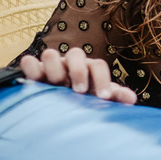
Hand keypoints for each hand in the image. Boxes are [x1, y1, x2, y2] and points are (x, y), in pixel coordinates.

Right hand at [18, 47, 136, 103]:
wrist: (59, 105)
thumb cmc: (84, 100)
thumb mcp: (98, 98)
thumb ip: (115, 97)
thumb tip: (132, 100)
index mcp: (89, 68)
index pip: (98, 65)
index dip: (102, 79)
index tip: (103, 97)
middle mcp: (70, 63)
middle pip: (76, 54)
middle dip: (78, 71)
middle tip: (79, 91)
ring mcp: (51, 66)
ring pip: (51, 54)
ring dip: (54, 68)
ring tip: (56, 85)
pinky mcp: (33, 71)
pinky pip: (29, 62)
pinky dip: (30, 67)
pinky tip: (33, 80)